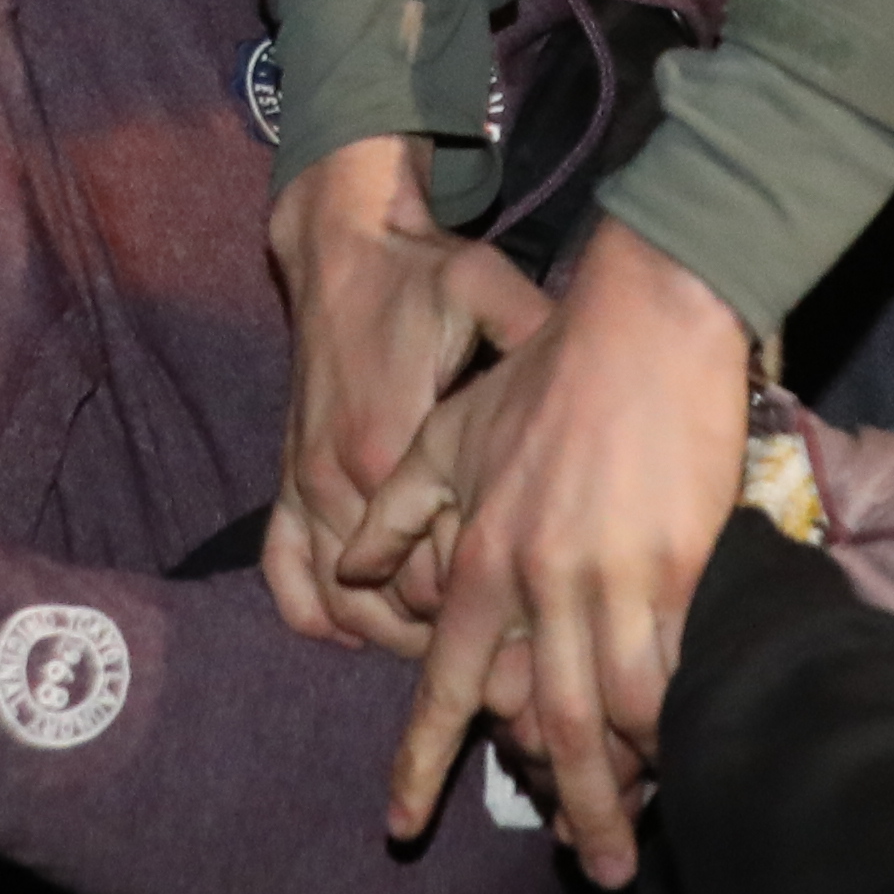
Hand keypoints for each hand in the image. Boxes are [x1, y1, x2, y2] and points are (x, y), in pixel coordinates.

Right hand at [261, 137, 548, 660]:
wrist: (343, 245)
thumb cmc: (420, 274)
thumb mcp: (487, 294)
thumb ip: (538, 344)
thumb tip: (609, 380)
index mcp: (393, 443)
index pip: (440, 567)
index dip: (488, 602)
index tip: (534, 611)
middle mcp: (340, 478)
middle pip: (393, 602)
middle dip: (446, 636)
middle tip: (504, 645)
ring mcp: (306, 485)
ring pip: (339, 605)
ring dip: (387, 635)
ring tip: (444, 647)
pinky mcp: (285, 483)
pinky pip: (284, 574)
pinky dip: (314, 613)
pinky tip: (358, 628)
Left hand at [372, 221, 752, 881]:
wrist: (644, 318)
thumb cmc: (547, 373)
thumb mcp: (447, 432)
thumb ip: (397, 512)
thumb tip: (354, 574)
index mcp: (480, 557)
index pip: (444, 684)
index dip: (423, 762)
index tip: (403, 827)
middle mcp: (538, 584)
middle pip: (542, 724)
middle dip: (565, 807)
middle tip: (582, 870)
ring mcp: (611, 580)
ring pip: (610, 714)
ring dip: (623, 788)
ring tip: (632, 842)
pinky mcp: (680, 567)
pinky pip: (672, 672)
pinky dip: (672, 728)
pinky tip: (682, 763)